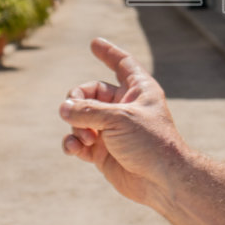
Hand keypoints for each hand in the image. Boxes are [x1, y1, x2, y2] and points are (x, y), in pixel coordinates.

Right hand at [58, 37, 187, 207]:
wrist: (162, 182)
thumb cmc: (150, 143)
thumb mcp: (119, 118)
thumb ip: (88, 110)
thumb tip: (63, 109)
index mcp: (139, 90)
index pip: (122, 64)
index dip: (109, 53)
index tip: (95, 42)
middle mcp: (124, 108)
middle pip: (89, 93)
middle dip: (77, 102)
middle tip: (74, 115)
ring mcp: (111, 130)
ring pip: (80, 118)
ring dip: (76, 127)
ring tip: (86, 140)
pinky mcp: (102, 152)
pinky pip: (77, 142)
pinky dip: (72, 144)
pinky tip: (74, 149)